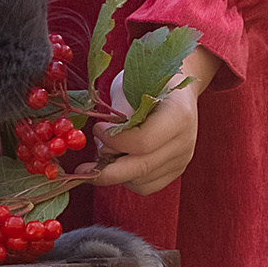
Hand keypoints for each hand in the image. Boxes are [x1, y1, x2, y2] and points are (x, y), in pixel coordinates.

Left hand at [90, 43, 220, 197]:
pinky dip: (128, 179)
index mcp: (179, 114)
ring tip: (106, 153)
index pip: (143, 141)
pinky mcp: (176, 169)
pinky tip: (120, 160)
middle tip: (83, 170)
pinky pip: (147, 186)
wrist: (177, 86)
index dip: (114, 141)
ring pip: (142, 181)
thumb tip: (105, 143)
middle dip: (107, 171)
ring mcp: (182, 158)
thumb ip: (120, 114)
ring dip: (117, 173)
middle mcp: (185, 141)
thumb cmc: (149, 80)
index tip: (96, 130)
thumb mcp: (131, 86)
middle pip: (142, 167)